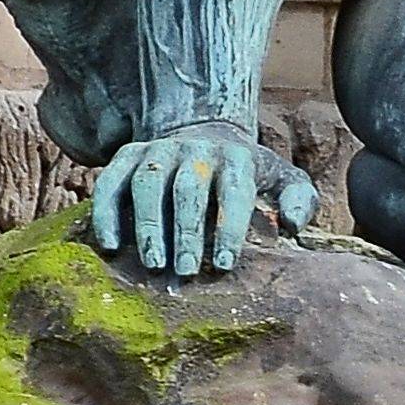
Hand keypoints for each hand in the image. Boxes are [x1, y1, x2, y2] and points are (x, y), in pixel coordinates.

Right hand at [88, 120, 319, 276]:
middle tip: (186, 271)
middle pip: (187, 188)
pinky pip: (110, 182)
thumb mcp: (281, 178)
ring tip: (153, 264)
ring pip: (147, 184)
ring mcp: (157, 150)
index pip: (233, 190)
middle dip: (187, 231)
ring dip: (148, 225)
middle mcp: (194, 148)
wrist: (201, 133)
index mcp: (235, 156)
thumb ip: (299, 199)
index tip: (224, 264)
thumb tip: (290, 225)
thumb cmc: (245, 172)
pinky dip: (106, 212)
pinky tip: (110, 246)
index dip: (228, 227)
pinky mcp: (127, 155)